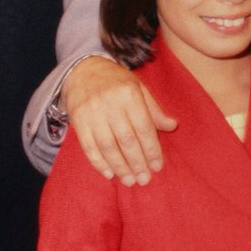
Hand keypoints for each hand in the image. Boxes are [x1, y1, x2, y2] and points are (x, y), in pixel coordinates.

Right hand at [65, 55, 176, 184]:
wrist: (82, 70)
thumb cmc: (116, 82)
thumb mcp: (138, 88)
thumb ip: (154, 109)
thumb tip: (173, 126)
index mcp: (129, 94)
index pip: (143, 127)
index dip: (151, 149)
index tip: (157, 166)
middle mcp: (110, 103)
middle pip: (126, 139)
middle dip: (137, 162)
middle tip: (144, 180)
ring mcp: (92, 112)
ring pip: (107, 146)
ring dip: (119, 166)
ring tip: (130, 181)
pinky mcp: (77, 121)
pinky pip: (88, 146)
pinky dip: (98, 162)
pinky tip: (109, 174)